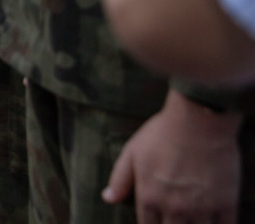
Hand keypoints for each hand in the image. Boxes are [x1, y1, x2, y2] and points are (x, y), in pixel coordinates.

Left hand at [103, 89, 242, 221]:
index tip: (157, 220)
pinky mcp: (225, 204)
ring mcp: (201, 209)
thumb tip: (108, 198)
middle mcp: (173, 208)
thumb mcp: (132, 152)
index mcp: (149, 197)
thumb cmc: (163, 132)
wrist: (198, 120)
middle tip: (176, 218)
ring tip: (193, 219)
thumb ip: (120, 178)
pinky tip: (216, 220)